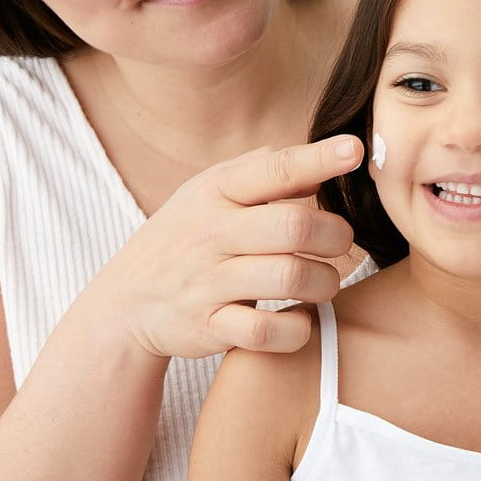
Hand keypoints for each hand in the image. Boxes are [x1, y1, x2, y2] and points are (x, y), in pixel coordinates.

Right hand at [110, 136, 363, 358]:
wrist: (125, 302)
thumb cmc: (184, 238)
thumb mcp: (208, 194)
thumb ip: (262, 174)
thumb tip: (319, 162)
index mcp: (215, 192)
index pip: (274, 169)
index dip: (318, 158)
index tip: (355, 149)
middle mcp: (210, 232)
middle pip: (293, 226)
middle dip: (335, 235)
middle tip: (341, 242)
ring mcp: (207, 282)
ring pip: (290, 277)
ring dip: (325, 282)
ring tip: (323, 283)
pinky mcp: (208, 327)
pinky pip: (266, 331)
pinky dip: (296, 329)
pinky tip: (299, 319)